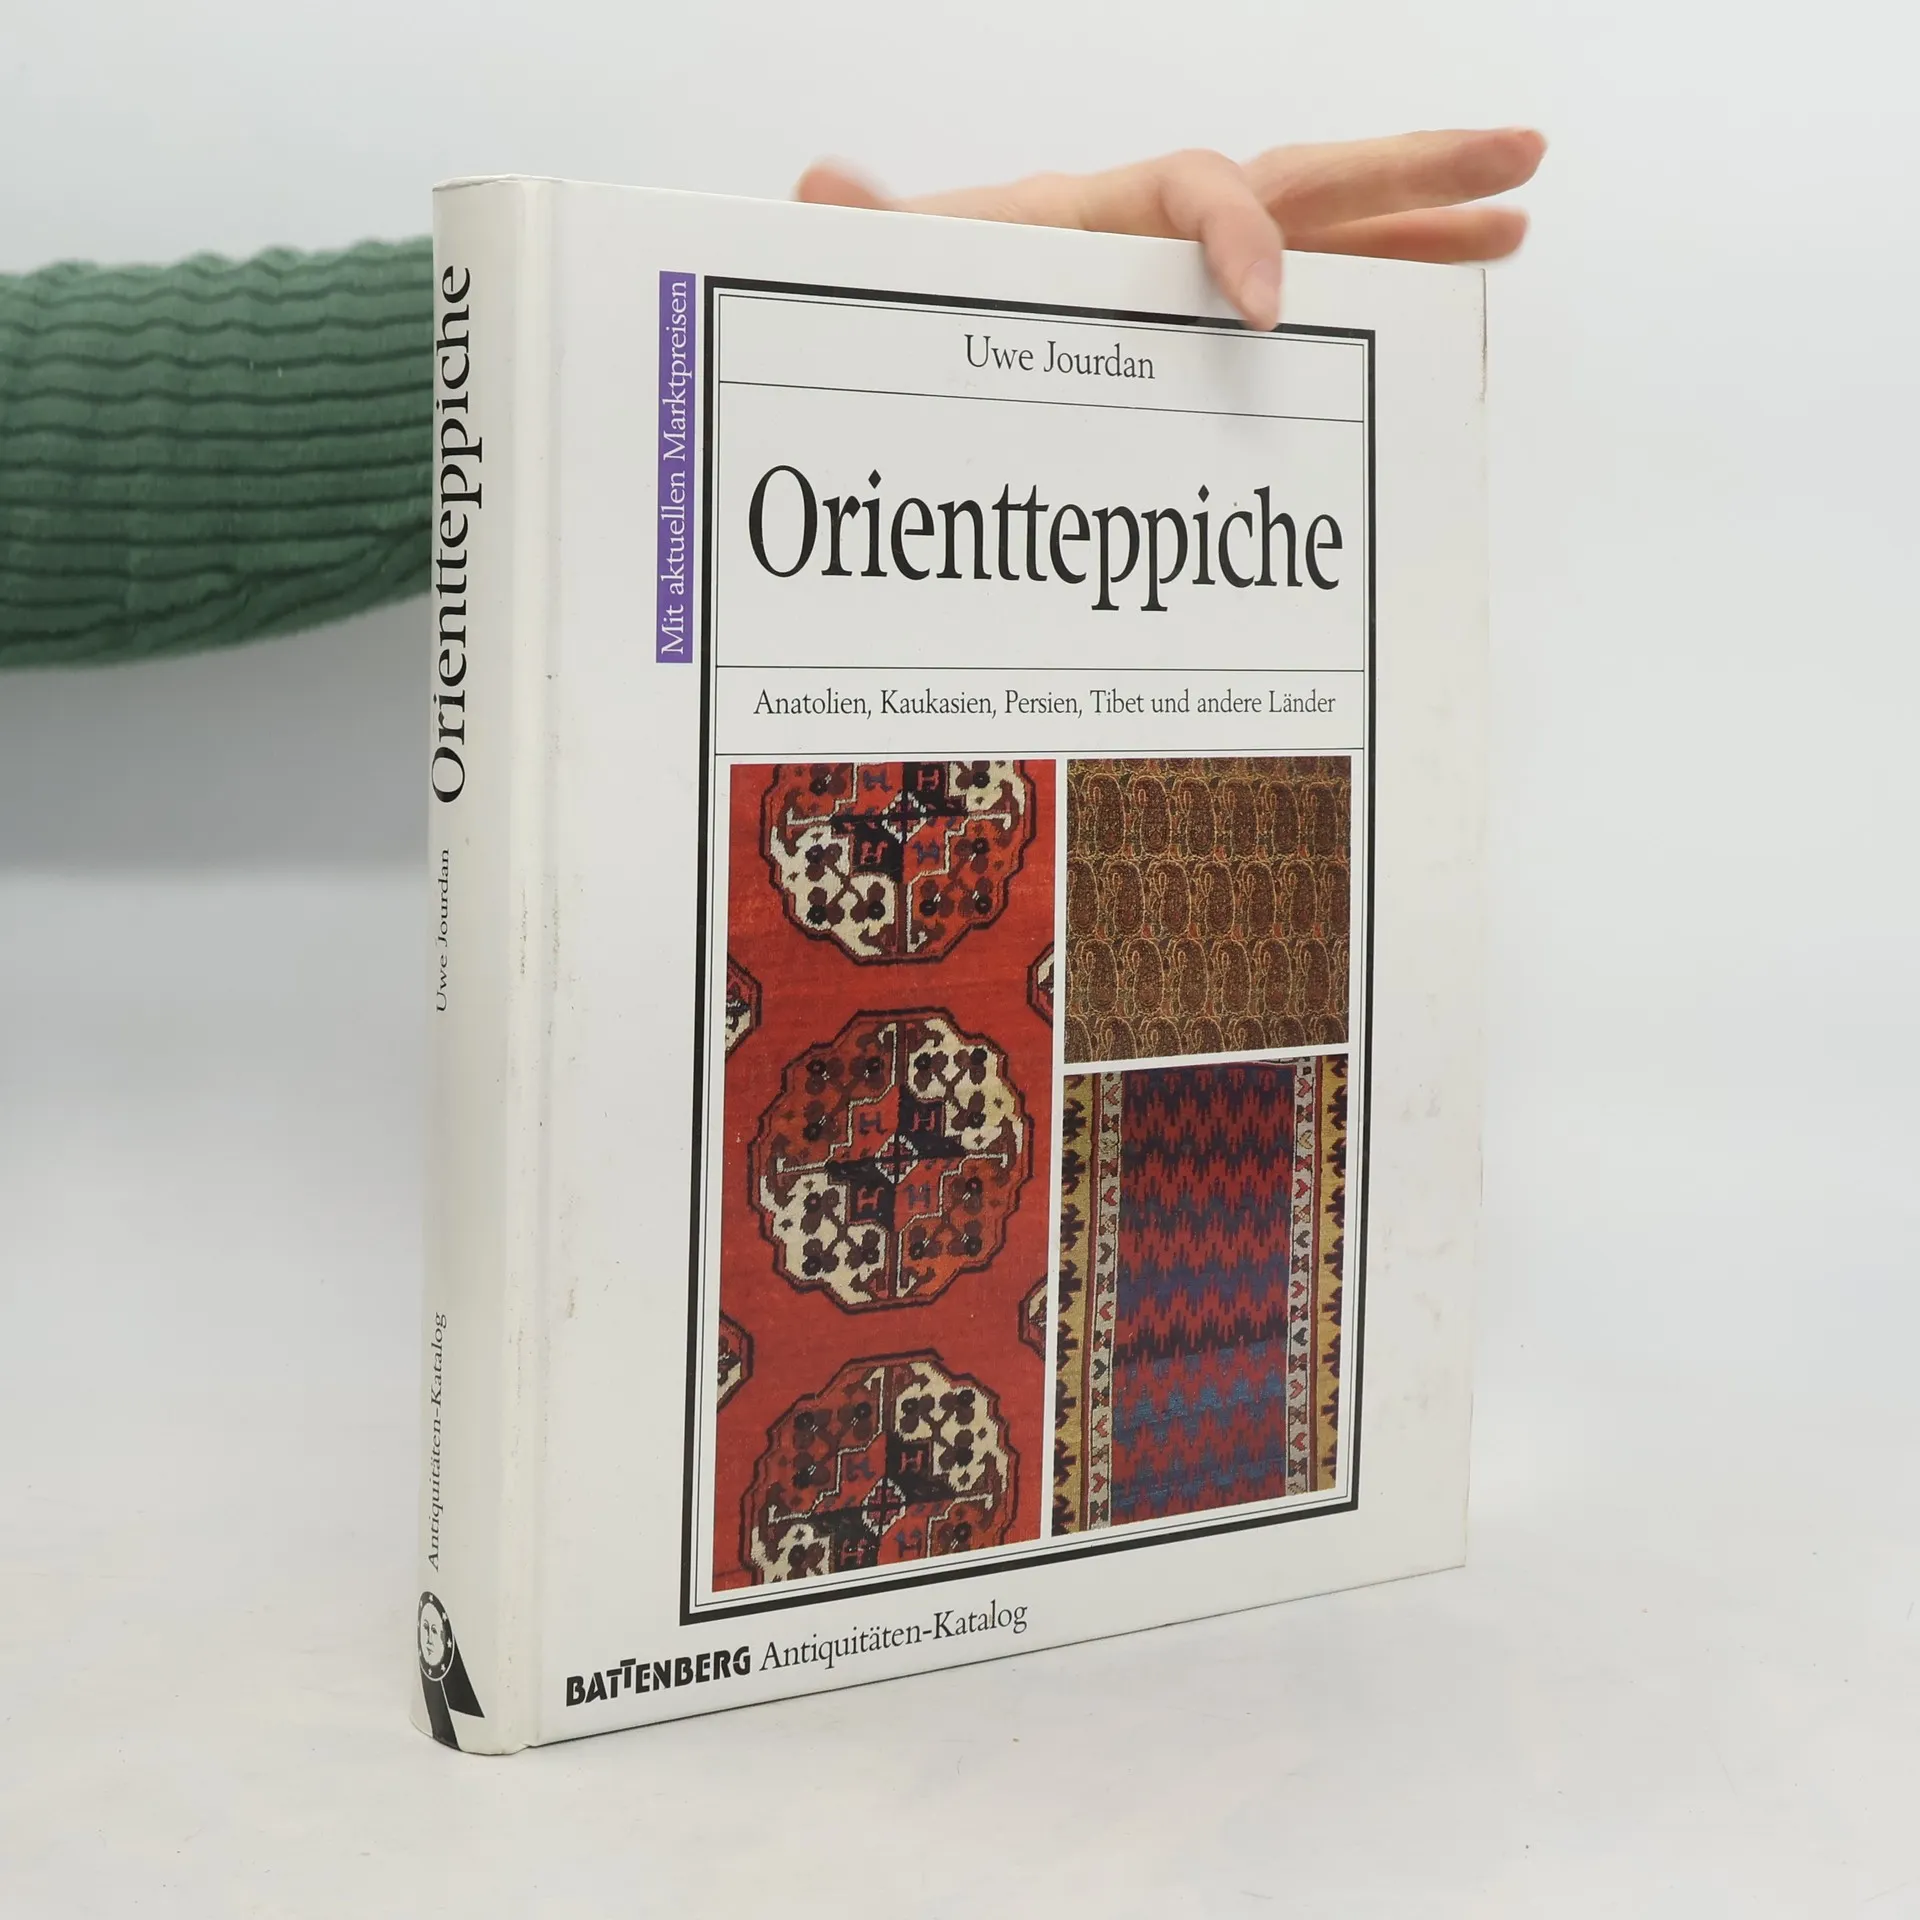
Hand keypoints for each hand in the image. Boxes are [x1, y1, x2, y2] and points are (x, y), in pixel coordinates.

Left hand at [796, 129, 1544, 329]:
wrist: (906, 350)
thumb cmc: (905, 309)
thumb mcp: (890, 283)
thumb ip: (873, 240)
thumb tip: (821, 190)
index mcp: (1097, 213)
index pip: (1196, 189)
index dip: (1240, 234)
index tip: (1264, 311)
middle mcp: (1158, 236)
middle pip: (1302, 182)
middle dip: (1409, 171)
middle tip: (1519, 159)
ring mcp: (1188, 285)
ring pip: (1323, 243)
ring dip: (1420, 233)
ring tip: (1514, 227)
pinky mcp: (1198, 336)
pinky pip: (1300, 312)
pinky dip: (1371, 307)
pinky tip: (1435, 319)